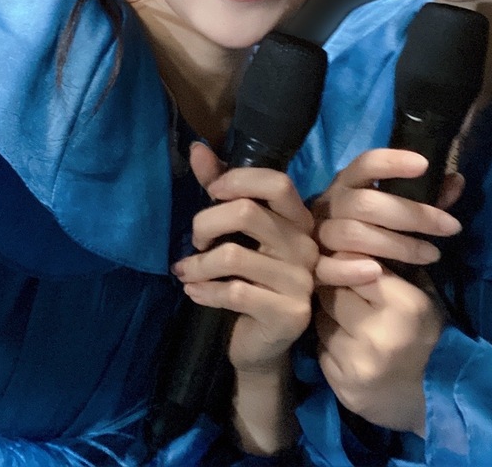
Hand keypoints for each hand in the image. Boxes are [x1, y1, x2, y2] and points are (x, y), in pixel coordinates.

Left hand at [171, 141, 330, 373]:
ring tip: (185, 271)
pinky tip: (193, 292)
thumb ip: (220, 190)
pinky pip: (235, 293)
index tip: (212, 192)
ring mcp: (301, 282)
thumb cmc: (248, 279)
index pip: (277, 182)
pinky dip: (204, 290)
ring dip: (197, 264)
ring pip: (233, 256)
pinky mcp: (289, 313)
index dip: (239, 179)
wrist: (261, 344)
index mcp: (298, 220)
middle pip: (246, 213)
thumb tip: (197, 148)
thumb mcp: (235, 232)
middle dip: (205, 223)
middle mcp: (306, 246)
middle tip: (195, 241)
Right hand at [312, 148, 462, 287]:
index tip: (424, 165)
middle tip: (451, 227)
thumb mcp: (393, 210)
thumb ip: (423, 198)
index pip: (365, 164)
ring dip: (397, 245)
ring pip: (353, 235)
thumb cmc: (368, 230)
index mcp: (348, 184)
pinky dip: (353, 270)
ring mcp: (319, 235)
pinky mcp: (313, 266)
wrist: (328, 263)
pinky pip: (328, 268)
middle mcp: (330, 205)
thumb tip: (457, 181)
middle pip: (365, 203)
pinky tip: (380, 274)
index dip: (392, 161)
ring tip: (433, 255)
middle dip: (413, 214)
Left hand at [315, 267, 444, 435]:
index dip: (350, 265)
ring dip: (330, 319)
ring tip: (352, 325)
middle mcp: (377, 333)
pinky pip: (321, 350)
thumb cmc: (431, 337)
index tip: (352, 268)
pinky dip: (331, 346)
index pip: (353, 264)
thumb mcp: (422, 296)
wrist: (438, 401)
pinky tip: (351, 350)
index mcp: (403, 305)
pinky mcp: (342, 386)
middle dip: (336, 290)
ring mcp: (357, 362)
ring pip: (321, 320)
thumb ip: (389, 268)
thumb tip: (350, 238)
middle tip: (350, 298)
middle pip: (330, 292)